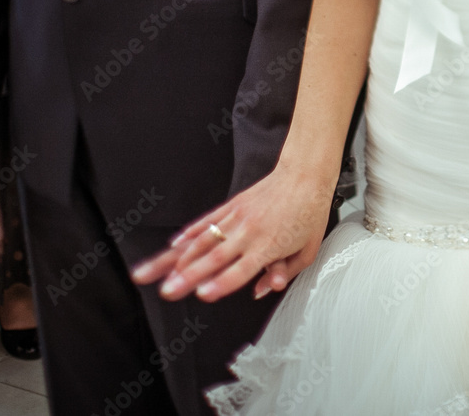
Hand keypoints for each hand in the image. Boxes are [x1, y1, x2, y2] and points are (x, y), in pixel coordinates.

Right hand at [132, 162, 336, 302]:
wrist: (305, 174)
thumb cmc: (309, 212)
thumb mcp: (308, 250)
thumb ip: (284, 273)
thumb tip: (261, 290)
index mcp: (269, 246)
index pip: (240, 271)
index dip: (220, 284)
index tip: (202, 294)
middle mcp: (249, 232)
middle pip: (214, 259)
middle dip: (188, 276)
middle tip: (169, 290)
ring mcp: (237, 217)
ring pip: (203, 241)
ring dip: (178, 259)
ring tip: (159, 273)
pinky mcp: (232, 206)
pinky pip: (206, 222)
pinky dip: (188, 234)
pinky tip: (173, 245)